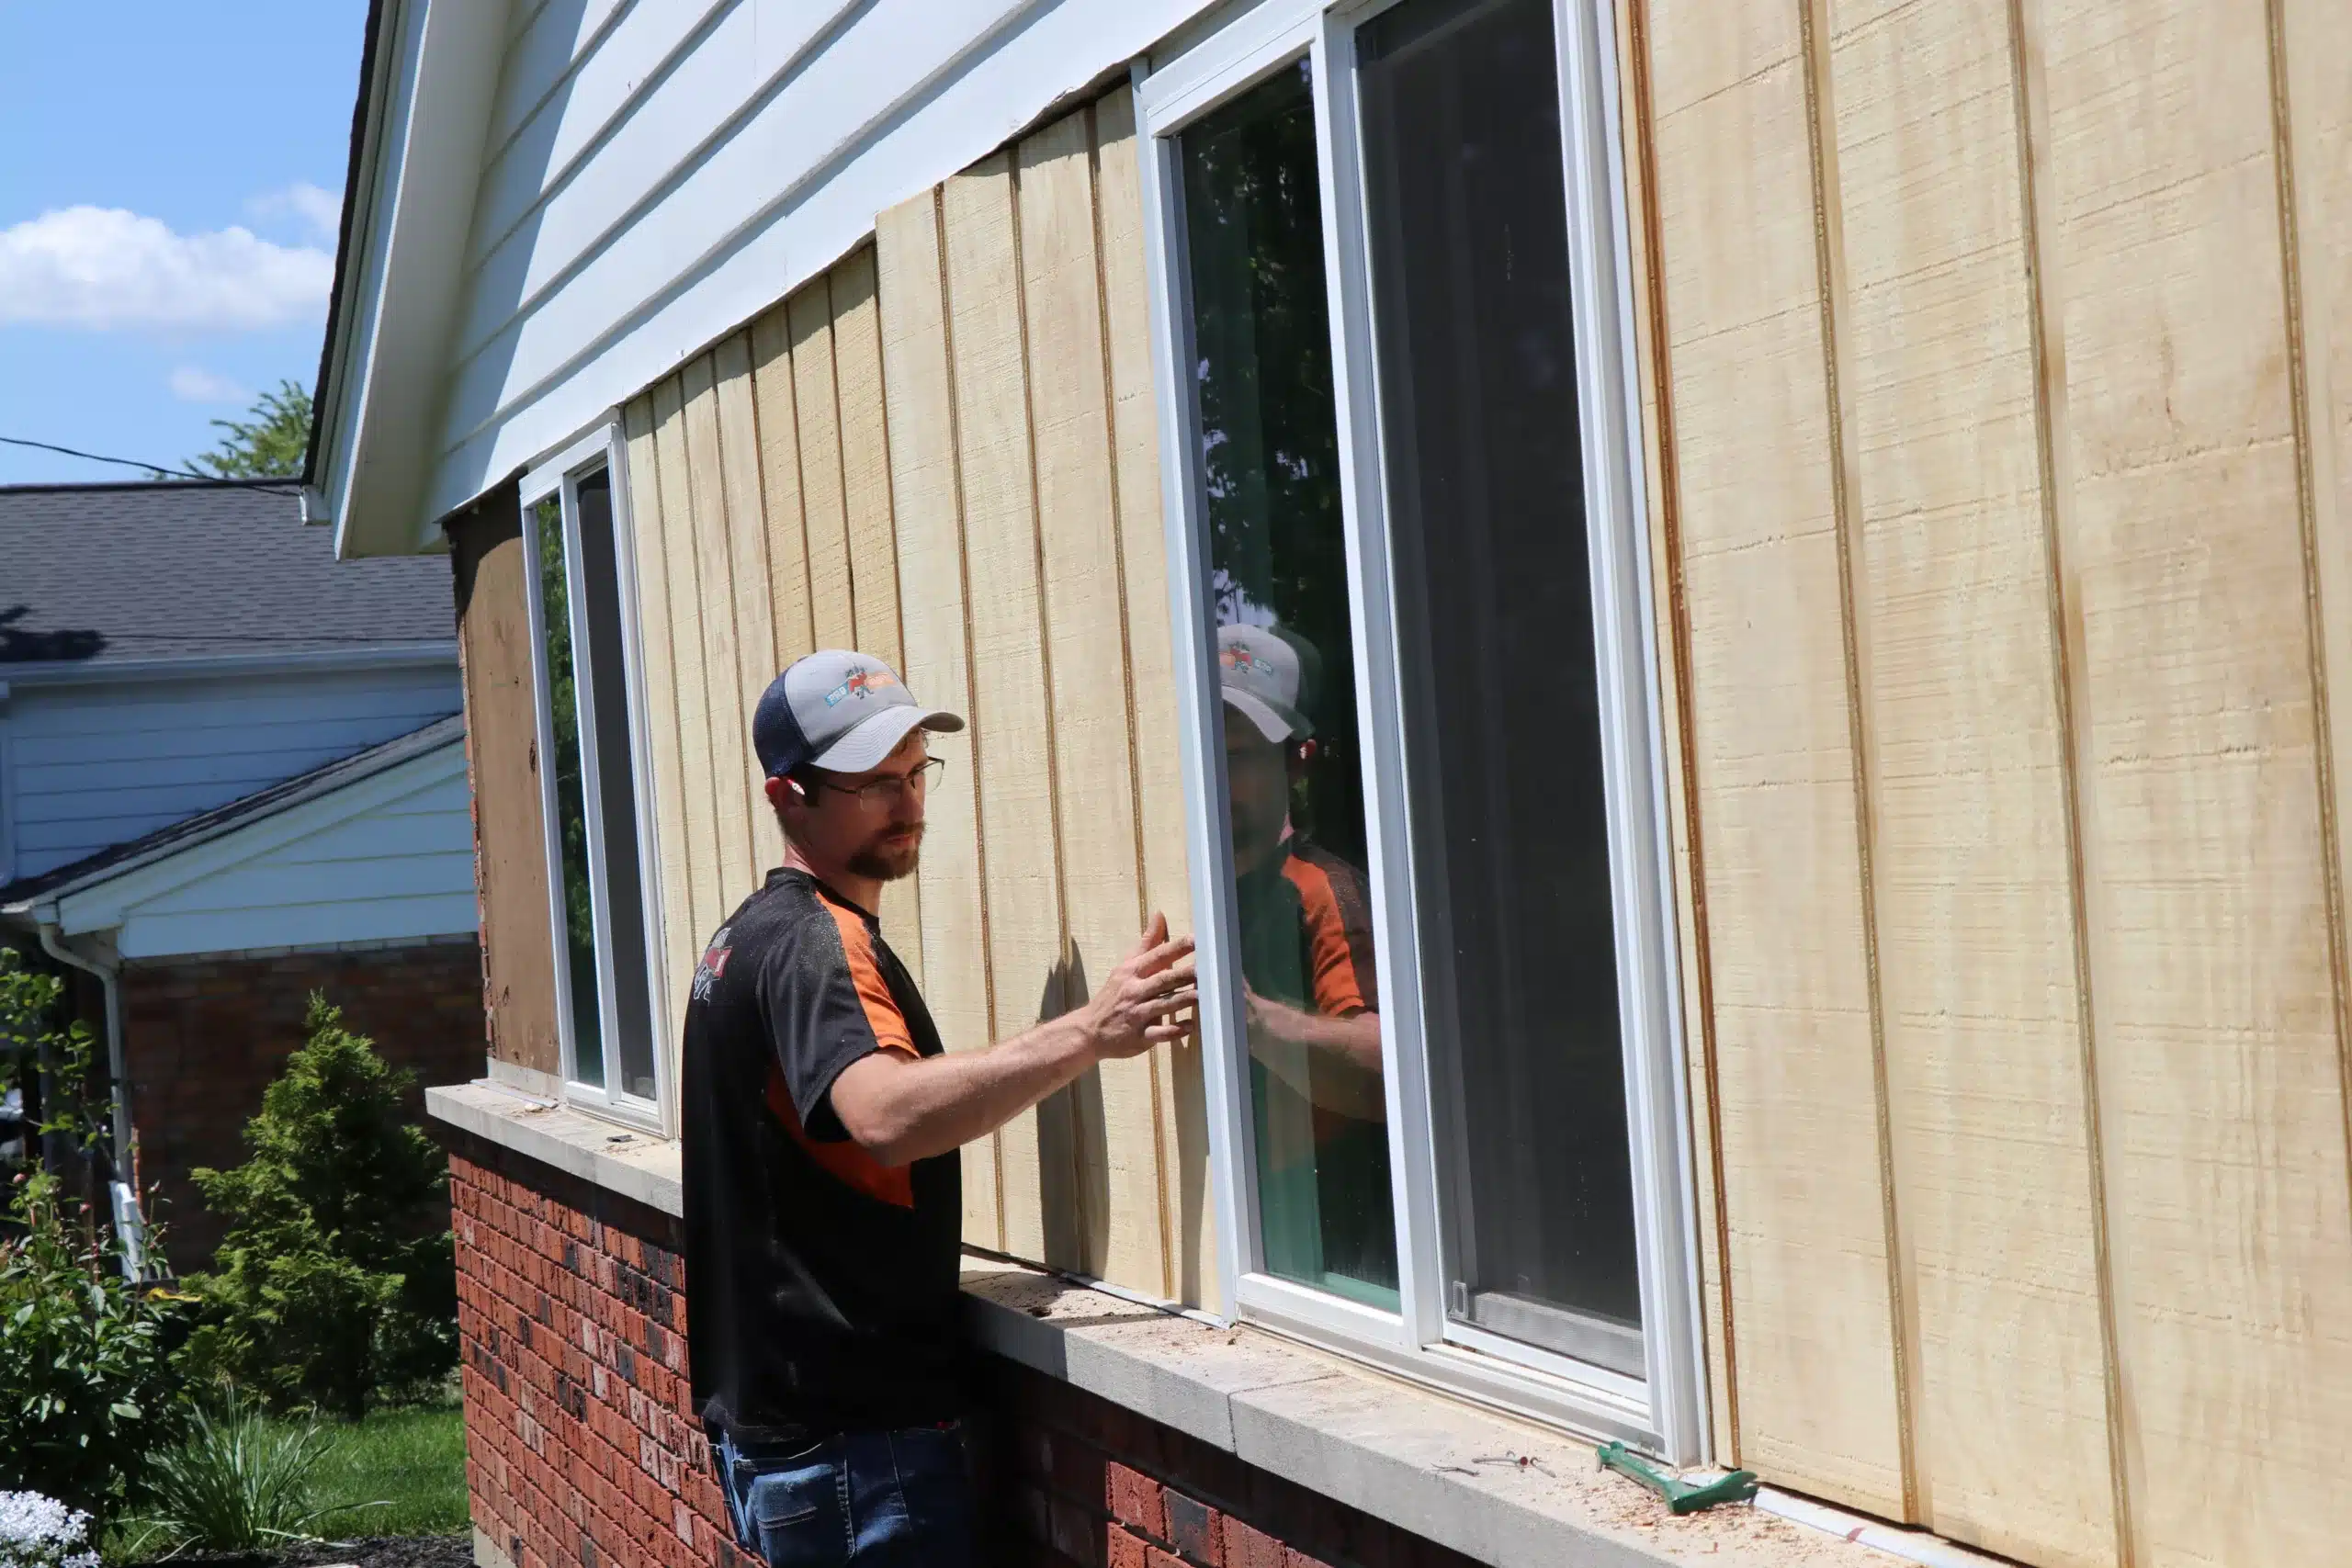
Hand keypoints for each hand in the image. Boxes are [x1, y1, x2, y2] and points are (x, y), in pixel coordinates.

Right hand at [1081, 913, 1197, 1059]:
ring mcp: (1136, 1014)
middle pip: (1163, 980)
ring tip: (1202, 996)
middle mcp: (1134, 991)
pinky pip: (1158, 1033)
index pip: (1157, 956)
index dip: (1177, 947)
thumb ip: (1147, 942)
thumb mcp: (1126, 966)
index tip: (1196, 939)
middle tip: (1207, 969)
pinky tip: (1190, 1026)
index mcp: (1132, 972)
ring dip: (1182, 1000)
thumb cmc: (1113, 994)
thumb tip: (1160, 915)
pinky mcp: (1139, 1036)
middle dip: (1184, 974)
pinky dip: (1173, 1030)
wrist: (1089, 1029)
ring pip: (1162, 1005)